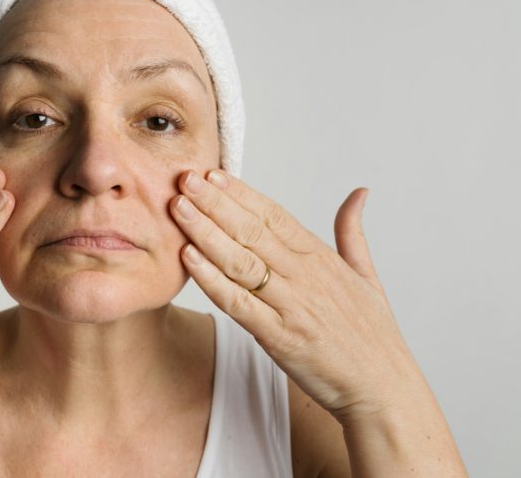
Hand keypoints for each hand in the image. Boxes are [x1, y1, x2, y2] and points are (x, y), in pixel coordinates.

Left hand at [169, 168, 420, 421]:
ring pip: (240, 261)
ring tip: (178, 209)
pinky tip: (189, 258)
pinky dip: (212, 279)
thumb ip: (352, 233)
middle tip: (184, 179)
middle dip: (215, 202)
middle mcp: (305, 277)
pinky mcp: (279, 337)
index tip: (213, 174)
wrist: (384, 389)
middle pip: (252, 231)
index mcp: (321, 259)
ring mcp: (292, 306)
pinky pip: (238, 303)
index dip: (241, 193)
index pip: (274, 215)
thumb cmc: (372, 336)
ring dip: (206, 232)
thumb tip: (359, 193)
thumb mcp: (366, 276)